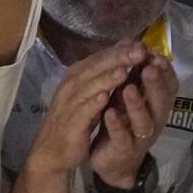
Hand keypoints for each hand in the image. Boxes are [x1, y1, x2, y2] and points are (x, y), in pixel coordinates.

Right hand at [23, 41, 147, 177]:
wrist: (51, 149)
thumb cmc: (73, 118)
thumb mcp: (87, 94)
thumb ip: (102, 75)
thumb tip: (123, 53)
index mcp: (76, 76)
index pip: (99, 58)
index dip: (119, 50)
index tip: (141, 44)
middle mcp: (71, 85)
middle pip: (94, 68)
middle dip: (117, 59)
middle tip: (138, 51)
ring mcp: (69, 103)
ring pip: (88, 87)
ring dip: (105, 79)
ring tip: (124, 71)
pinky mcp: (71, 123)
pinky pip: (82, 111)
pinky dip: (93, 104)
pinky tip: (104, 99)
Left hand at [90, 54, 177, 188]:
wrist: (113, 159)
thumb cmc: (122, 120)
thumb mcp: (128, 95)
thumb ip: (132, 72)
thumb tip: (135, 41)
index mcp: (155, 104)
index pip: (168, 87)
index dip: (165, 73)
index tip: (157, 55)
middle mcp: (153, 119)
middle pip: (159, 101)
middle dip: (154, 84)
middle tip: (148, 67)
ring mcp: (140, 136)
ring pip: (143, 119)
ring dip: (137, 103)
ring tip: (128, 88)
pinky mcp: (125, 149)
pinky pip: (122, 136)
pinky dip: (116, 124)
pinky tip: (108, 112)